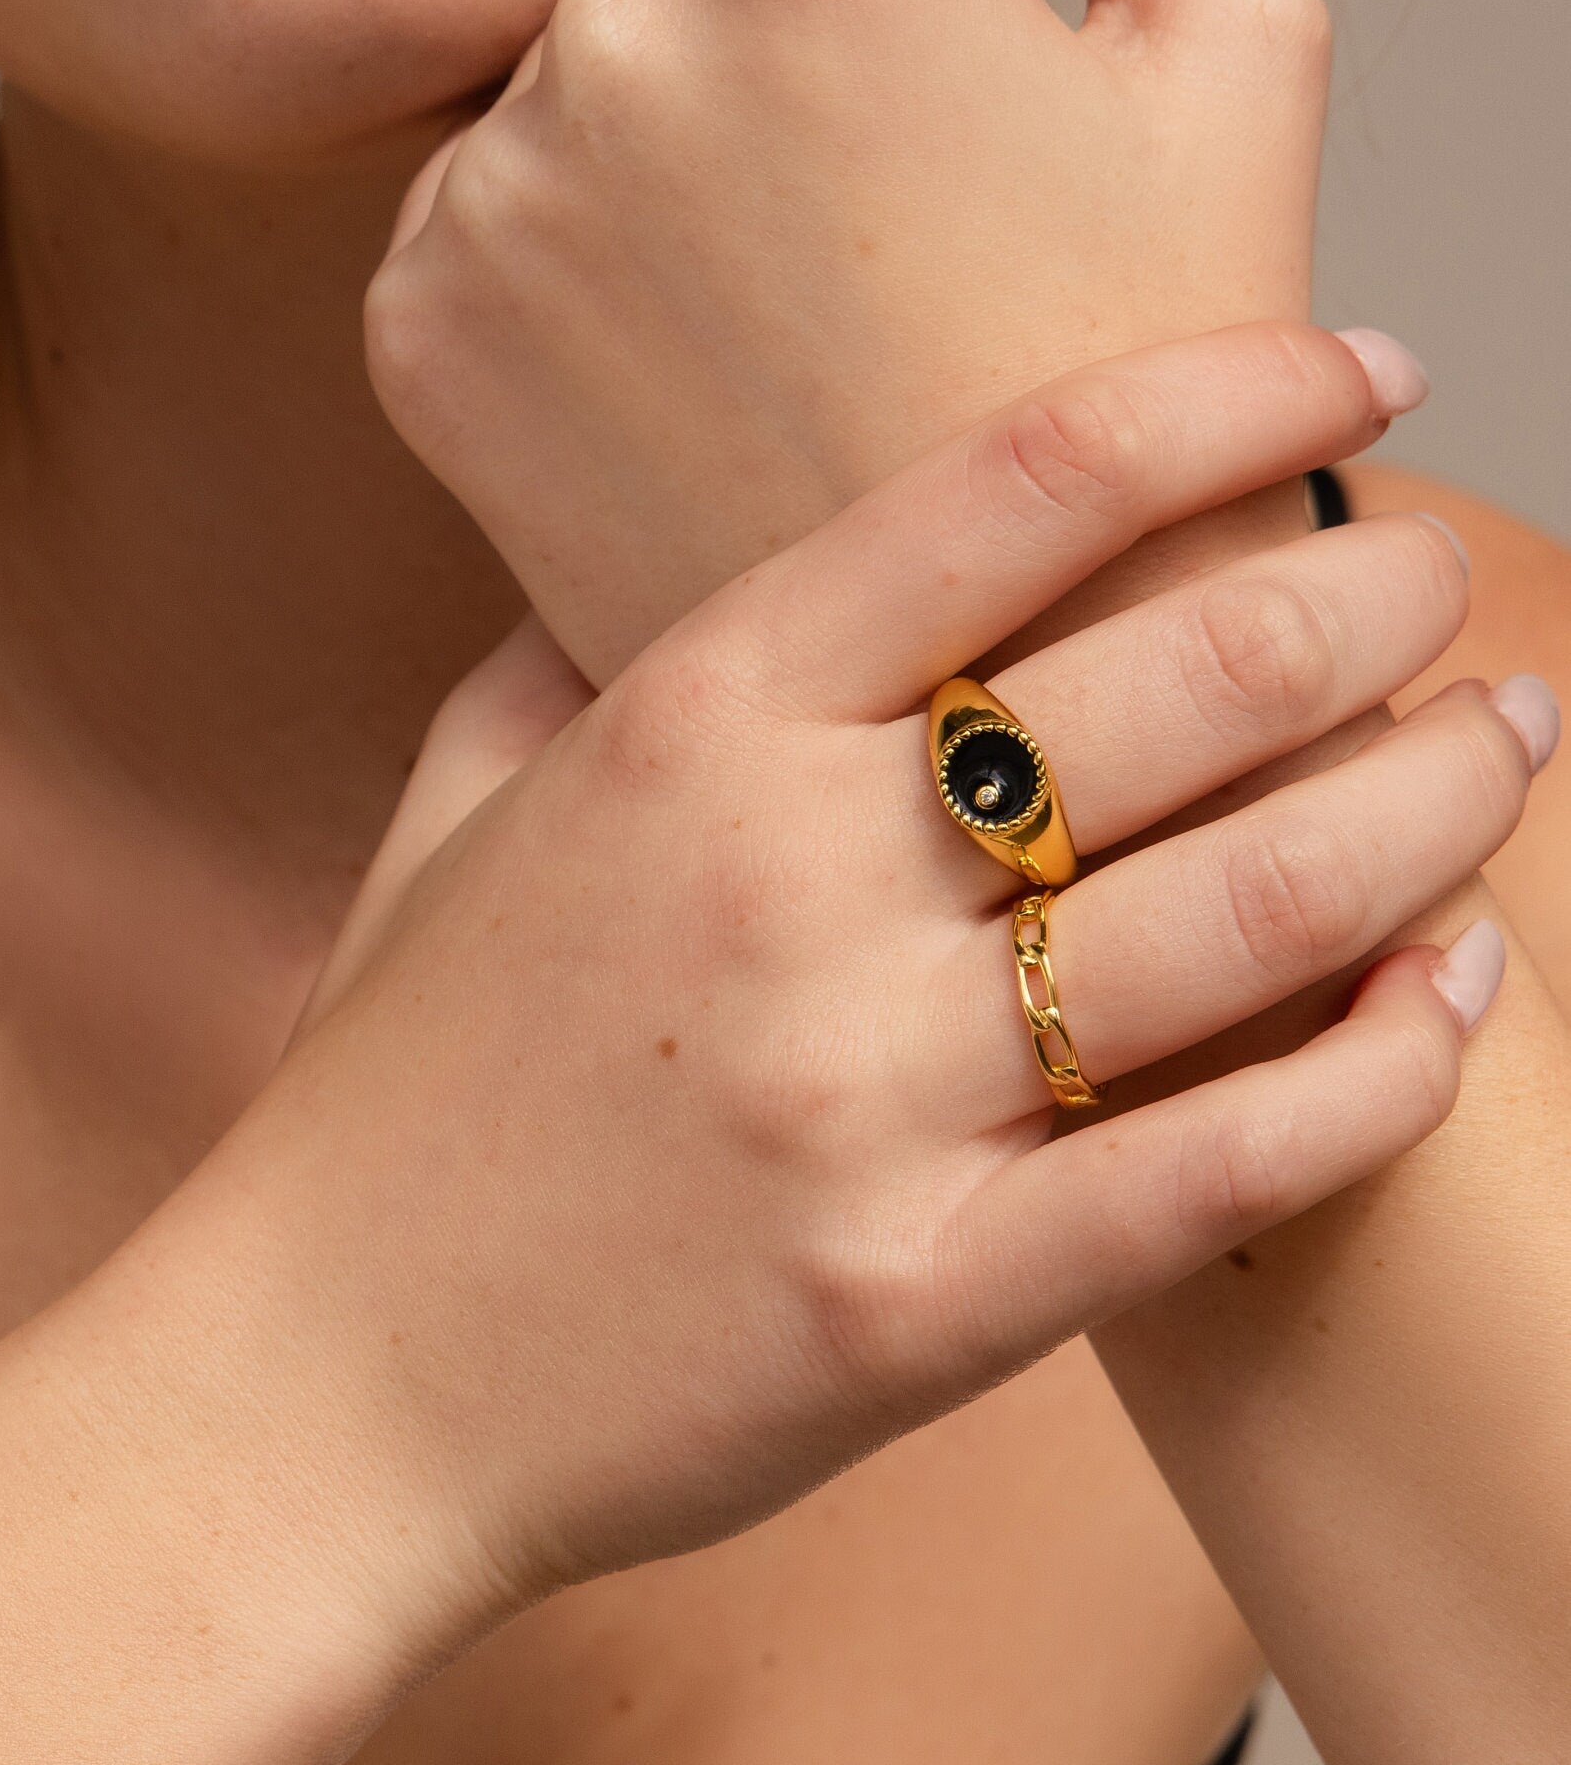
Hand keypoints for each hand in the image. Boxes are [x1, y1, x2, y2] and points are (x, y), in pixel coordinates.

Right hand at [174, 328, 1527, 1631]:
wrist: (312, 1390)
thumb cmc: (388, 1104)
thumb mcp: (448, 824)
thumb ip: (576, 657)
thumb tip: (665, 531)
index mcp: (676, 732)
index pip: (1016, 485)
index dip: (1236, 393)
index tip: (1361, 373)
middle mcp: (782, 886)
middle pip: (1187, 674)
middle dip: (1375, 598)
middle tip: (1442, 587)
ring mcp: (858, 1101)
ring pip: (1253, 909)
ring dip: (1429, 810)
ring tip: (1499, 757)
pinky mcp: (920, 1300)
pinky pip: (1226, 1162)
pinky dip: (1380, 1070)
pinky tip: (1450, 997)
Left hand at [363, 0, 1328, 680]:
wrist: (983, 686)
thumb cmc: (1143, 372)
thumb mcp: (1236, 36)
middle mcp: (611, 46)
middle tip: (883, 147)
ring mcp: (490, 195)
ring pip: (571, 35)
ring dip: (666, 97)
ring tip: (793, 270)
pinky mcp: (414, 321)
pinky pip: (487, 180)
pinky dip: (572, 230)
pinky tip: (693, 344)